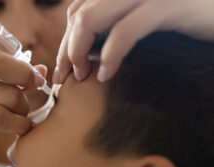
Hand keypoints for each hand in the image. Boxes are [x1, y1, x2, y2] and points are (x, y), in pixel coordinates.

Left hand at [53, 0, 213, 82]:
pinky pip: (125, 30)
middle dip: (66, 49)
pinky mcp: (168, 6)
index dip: (65, 40)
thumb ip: (118, 26)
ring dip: (77, 51)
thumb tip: (89, 52)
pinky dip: (110, 55)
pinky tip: (105, 76)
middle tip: (64, 77)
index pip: (78, 11)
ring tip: (81, 76)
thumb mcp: (145, 23)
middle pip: (79, 15)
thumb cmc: (187, 23)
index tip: (62, 67)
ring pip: (91, 18)